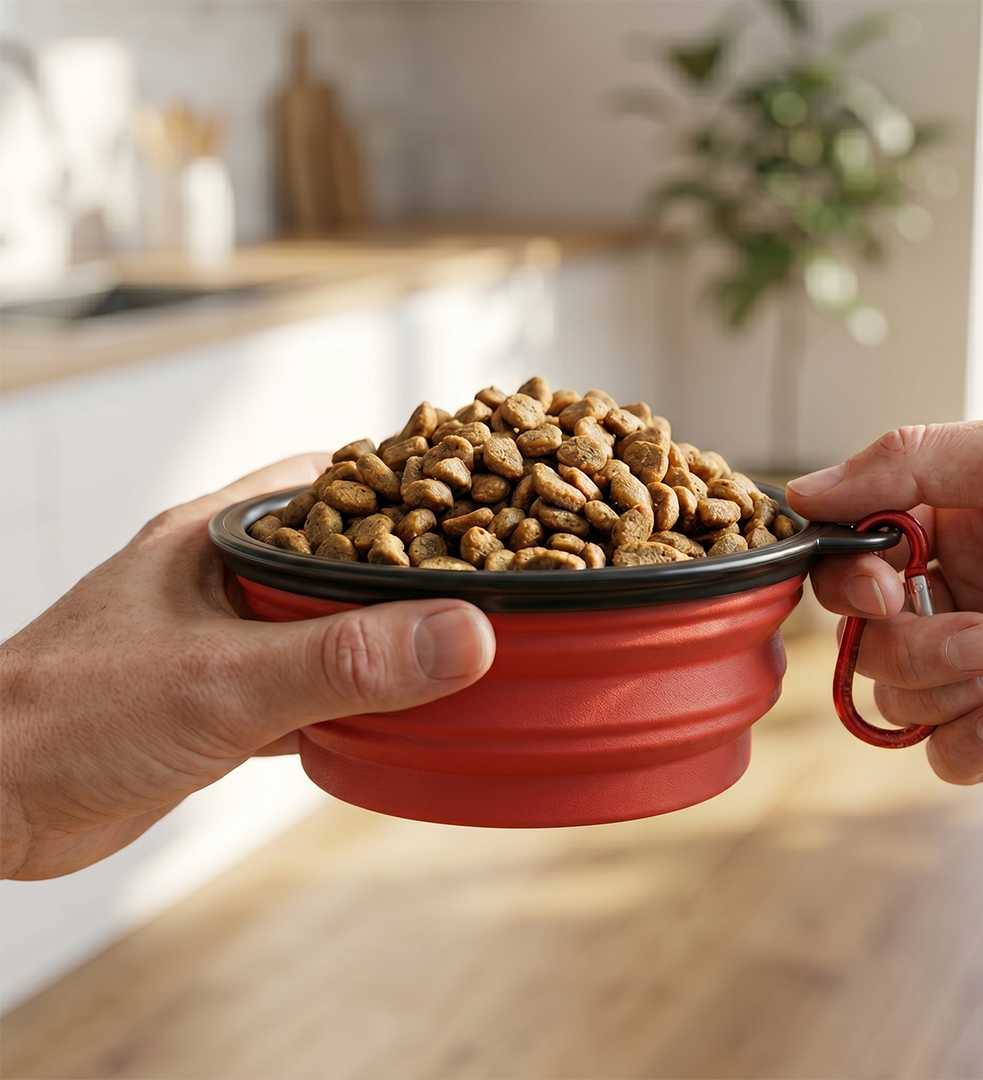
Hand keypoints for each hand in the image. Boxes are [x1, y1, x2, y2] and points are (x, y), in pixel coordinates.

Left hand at [0, 456, 494, 879]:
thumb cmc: (70, 717)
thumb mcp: (223, 681)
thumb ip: (344, 659)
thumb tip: (465, 636)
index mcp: (220, 531)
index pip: (337, 477)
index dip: (414, 476)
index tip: (489, 485)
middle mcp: (225, 574)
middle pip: (346, 551)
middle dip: (417, 562)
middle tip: (492, 574)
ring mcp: (224, 636)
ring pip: (330, 621)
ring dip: (388, 634)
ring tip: (464, 641)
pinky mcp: (221, 697)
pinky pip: (310, 682)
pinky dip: (356, 695)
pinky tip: (396, 714)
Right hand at [786, 409, 982, 783]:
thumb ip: (907, 462)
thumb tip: (804, 490)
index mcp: (949, 527)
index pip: (850, 559)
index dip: (848, 579)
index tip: (884, 585)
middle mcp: (957, 596)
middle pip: (864, 639)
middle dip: (907, 642)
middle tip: (977, 630)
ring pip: (894, 698)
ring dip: (945, 686)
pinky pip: (944, 757)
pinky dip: (964, 744)